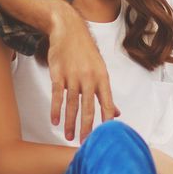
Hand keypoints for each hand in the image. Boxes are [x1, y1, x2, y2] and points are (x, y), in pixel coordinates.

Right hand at [45, 9, 117, 141]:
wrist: (69, 30)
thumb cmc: (86, 52)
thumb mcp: (101, 70)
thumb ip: (106, 94)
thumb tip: (117, 113)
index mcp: (102, 78)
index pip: (107, 103)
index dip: (107, 120)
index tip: (106, 136)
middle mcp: (89, 78)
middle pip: (89, 107)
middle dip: (87, 127)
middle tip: (85, 143)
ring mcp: (72, 76)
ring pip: (72, 104)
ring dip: (70, 123)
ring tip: (69, 137)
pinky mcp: (58, 74)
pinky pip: (57, 95)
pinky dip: (56, 109)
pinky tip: (55, 121)